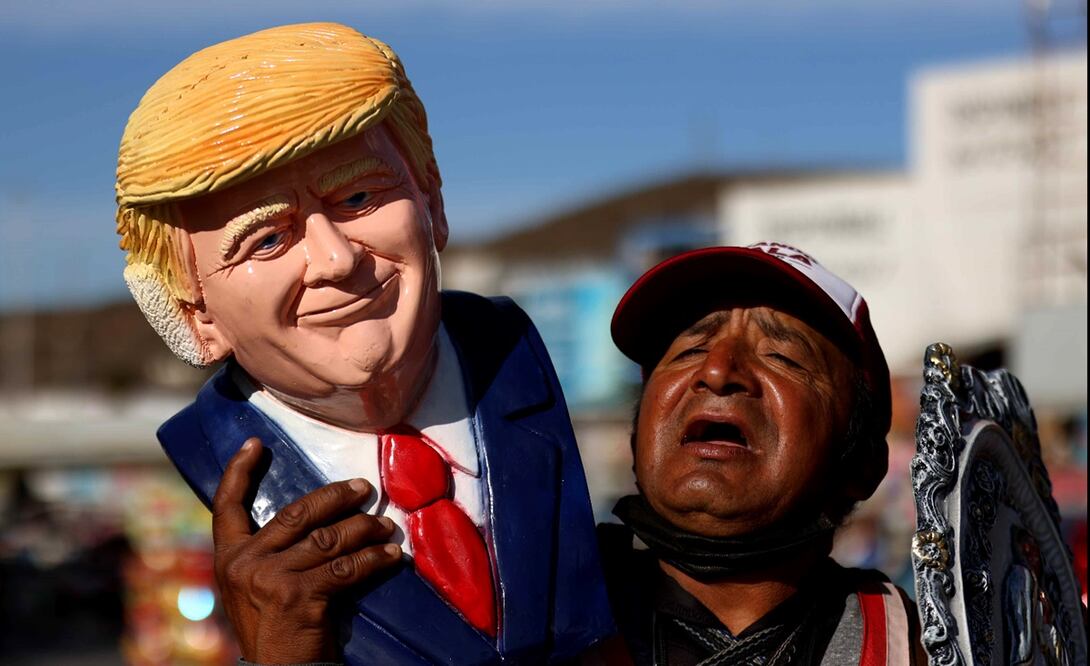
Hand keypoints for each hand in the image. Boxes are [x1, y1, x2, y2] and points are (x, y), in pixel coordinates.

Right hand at [212, 437, 401, 662]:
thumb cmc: (274, 629)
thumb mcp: (255, 588)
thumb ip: (270, 554)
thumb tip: (314, 516)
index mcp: (229, 558)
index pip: (226, 507)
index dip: (238, 472)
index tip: (255, 443)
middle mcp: (244, 564)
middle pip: (296, 513)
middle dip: (335, 497)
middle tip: (363, 488)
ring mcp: (269, 578)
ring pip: (328, 538)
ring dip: (363, 528)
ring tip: (385, 525)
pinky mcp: (298, 596)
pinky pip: (346, 567)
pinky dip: (374, 559)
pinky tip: (391, 555)